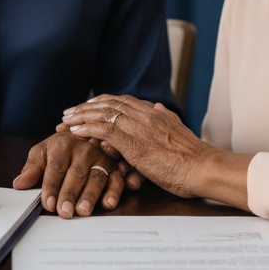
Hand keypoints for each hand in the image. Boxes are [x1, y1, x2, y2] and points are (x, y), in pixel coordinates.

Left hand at [12, 131, 125, 217]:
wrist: (81, 134)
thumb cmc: (59, 149)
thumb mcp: (41, 153)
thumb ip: (31, 169)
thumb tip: (19, 184)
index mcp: (63, 144)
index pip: (56, 168)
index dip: (52, 187)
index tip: (48, 204)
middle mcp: (84, 149)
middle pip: (76, 174)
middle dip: (69, 194)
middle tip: (64, 212)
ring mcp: (100, 157)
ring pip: (96, 178)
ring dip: (90, 195)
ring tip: (83, 211)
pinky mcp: (114, 167)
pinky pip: (116, 179)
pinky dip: (114, 192)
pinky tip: (109, 203)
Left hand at [62, 95, 220, 198]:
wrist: (205, 168)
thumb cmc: (194, 158)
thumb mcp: (178, 131)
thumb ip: (165, 118)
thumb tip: (158, 107)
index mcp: (155, 113)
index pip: (122, 101)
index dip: (101, 103)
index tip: (86, 107)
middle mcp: (145, 114)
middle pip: (108, 103)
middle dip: (85, 107)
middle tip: (68, 113)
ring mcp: (139, 127)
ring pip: (103, 113)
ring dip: (80, 115)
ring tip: (64, 121)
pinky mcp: (135, 143)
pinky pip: (104, 129)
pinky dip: (86, 127)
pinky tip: (74, 130)